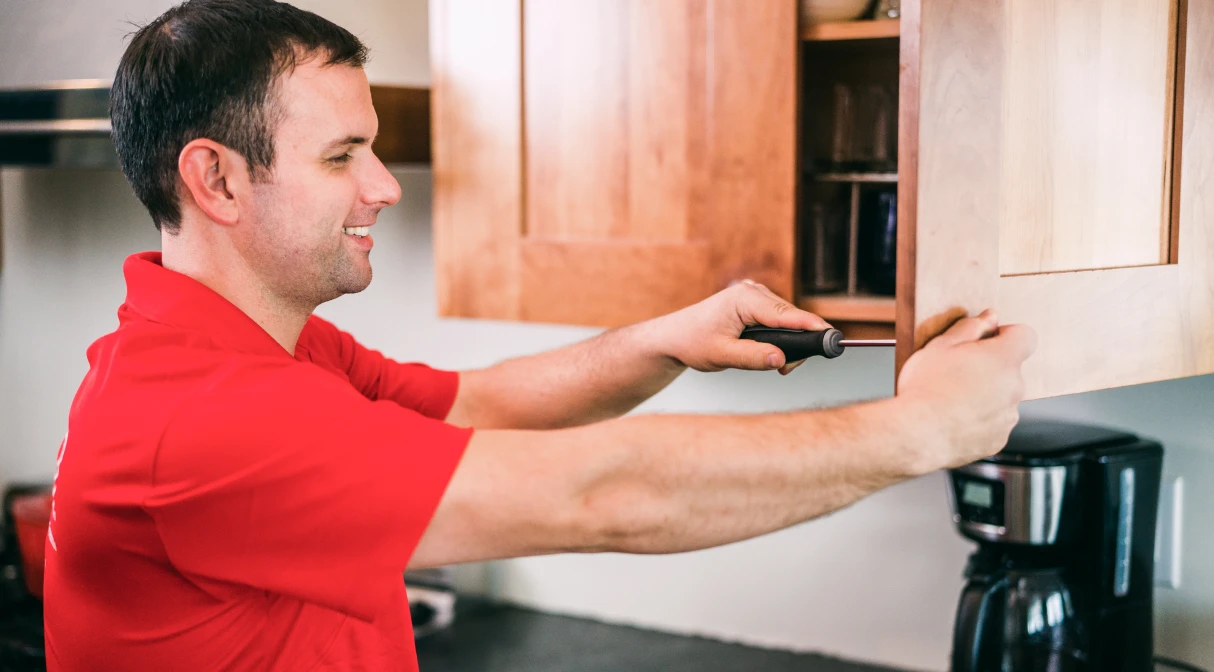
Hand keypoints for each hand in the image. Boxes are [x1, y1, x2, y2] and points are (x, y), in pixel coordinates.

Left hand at [656, 280, 830, 373]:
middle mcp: (752, 291)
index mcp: (744, 299)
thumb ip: (752, 357)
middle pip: (791, 318)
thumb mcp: (722, 355)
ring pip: (787, 319)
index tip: (831, 338)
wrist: (674, 336)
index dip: (810, 327)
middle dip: (796, 344)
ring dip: (788, 342)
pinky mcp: (755, 303)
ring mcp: (755, 295)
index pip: (785, 314)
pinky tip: (772, 351)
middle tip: (785, 369)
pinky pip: (779, 319)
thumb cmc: (693, 342)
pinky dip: (781, 336)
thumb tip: (781, 359)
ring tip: (778, 364)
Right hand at [896, 310, 1036, 472]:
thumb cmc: (925, 388)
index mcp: (1003, 359)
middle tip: (955, 373)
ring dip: (984, 396)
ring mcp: (1008, 417)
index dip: (1006, 335)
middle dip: (989, 369)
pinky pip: (993, 424)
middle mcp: (1014, 388)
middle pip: (1010, 370)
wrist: (915, 433)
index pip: (1025, 336)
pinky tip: (953, 420)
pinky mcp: (998, 440)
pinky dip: (978, 421)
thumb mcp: (941, 345)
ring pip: (1002, 398)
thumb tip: (989, 318)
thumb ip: (970, 327)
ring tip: (950, 401)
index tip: (986, 341)